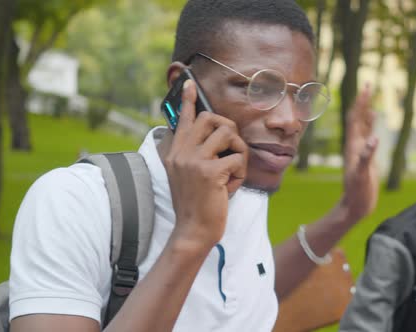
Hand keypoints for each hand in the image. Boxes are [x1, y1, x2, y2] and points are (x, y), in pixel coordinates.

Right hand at [163, 80, 247, 247]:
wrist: (193, 230)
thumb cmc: (196, 204)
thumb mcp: (187, 175)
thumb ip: (194, 154)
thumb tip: (215, 134)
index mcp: (175, 152)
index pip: (183, 119)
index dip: (189, 100)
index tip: (190, 83)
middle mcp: (181, 152)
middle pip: (211, 118)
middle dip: (229, 129)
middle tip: (231, 148)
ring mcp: (193, 161)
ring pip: (228, 134)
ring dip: (238, 152)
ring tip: (232, 172)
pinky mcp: (209, 172)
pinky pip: (237, 159)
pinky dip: (240, 174)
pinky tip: (230, 188)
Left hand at [341, 84, 378, 222]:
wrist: (355, 205)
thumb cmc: (357, 191)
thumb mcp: (361, 174)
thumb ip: (366, 157)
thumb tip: (374, 139)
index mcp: (353, 146)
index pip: (355, 119)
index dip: (360, 102)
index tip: (365, 86)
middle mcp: (355, 145)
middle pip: (357, 118)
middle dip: (362, 101)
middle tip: (368, 84)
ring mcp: (360, 150)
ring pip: (362, 125)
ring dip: (365, 110)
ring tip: (369, 96)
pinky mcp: (366, 156)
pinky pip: (368, 135)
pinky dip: (371, 124)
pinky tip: (374, 118)